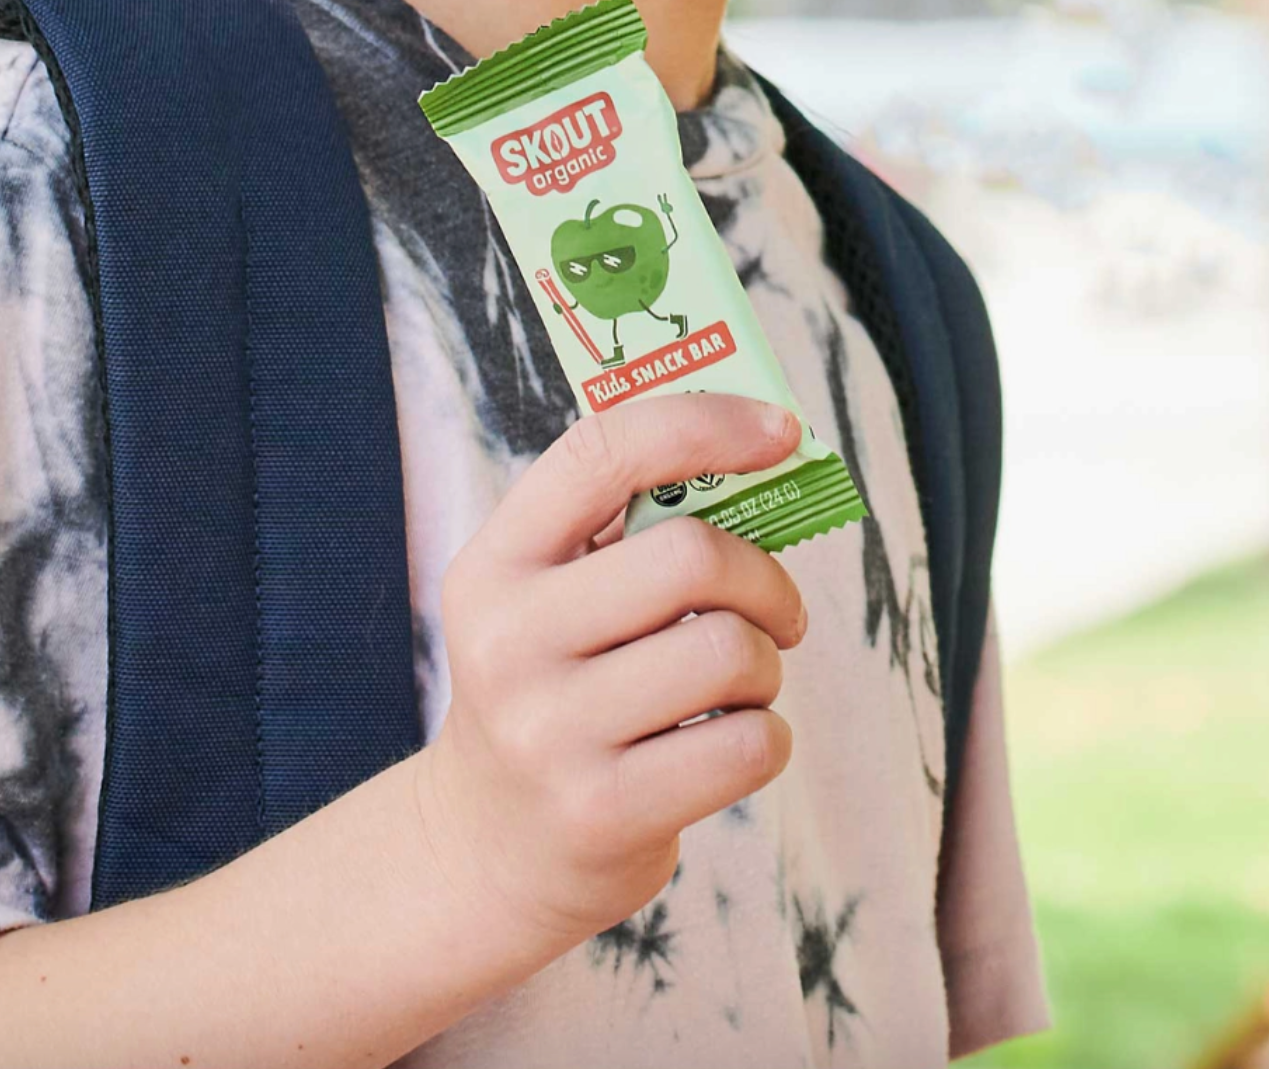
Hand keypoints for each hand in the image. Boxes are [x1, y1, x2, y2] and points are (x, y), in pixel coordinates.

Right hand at [413, 392, 808, 950]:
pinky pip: (747, 746)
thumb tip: (759, 452)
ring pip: (731, 652)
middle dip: (763, 578)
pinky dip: (767, 737)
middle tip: (775, 608)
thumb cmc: (553, 687)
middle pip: (691, 557)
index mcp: (496, 561)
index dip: (704, 423)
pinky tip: (729, 743)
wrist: (487, 846)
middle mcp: (510, 638)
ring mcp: (551, 730)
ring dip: (766, 665)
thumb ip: (623, 529)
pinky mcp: (605, 810)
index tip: (781, 430)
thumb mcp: (546, 597)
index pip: (601, 452)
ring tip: (739, 684)